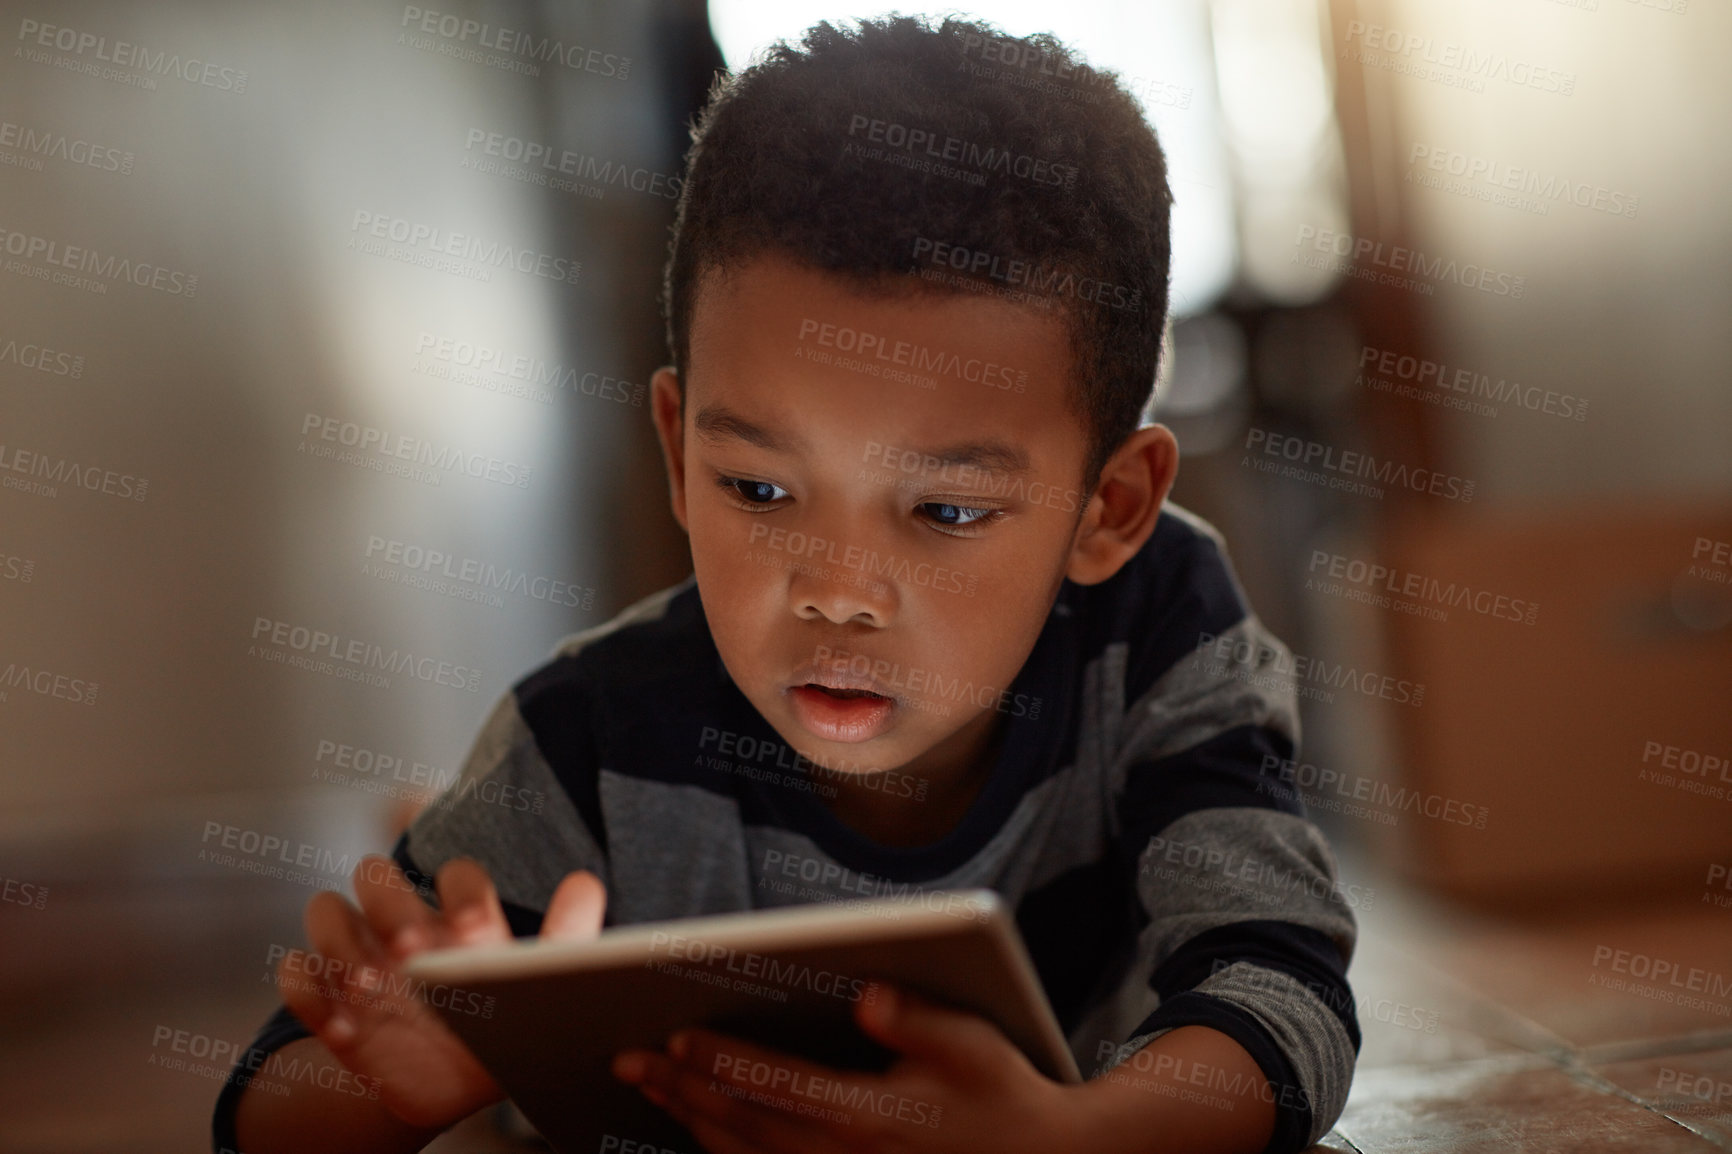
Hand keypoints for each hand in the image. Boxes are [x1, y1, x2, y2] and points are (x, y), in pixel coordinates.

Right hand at [277, 854, 605, 1130]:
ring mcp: (363, 958)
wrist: (455, 1084)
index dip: (460, 889)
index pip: (457, 875)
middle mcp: (408, 925)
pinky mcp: (328, 999)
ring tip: (369, 989)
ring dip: (338, 942)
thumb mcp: (540, 987)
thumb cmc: (505, 1023)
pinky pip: (294, 974)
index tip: (471, 924)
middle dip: (387, 901)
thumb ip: (568, 936)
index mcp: (462, 918)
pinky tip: (343, 1029)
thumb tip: (584, 881)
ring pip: (325, 909)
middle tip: (410, 946)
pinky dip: (307, 993)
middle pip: (374, 873)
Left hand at [611, 982, 1084, 1153]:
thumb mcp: (973, 1046)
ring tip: (650, 1089)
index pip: (772, 1084)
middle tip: (630, 1061)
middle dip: (681, 1089)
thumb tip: (868, 995)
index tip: (676, 1037)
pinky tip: (704, 1131)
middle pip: (741, 1122)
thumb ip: (917, 1019)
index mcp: (866, 1115)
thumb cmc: (1003, 1097)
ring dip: (691, 1120)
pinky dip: (727, 1152)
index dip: (719, 1061)